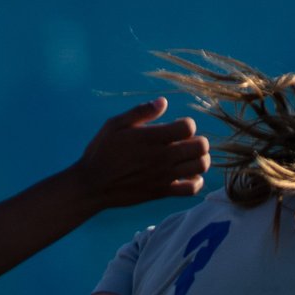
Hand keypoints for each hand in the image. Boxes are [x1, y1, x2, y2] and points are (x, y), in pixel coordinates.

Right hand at [71, 99, 210, 208]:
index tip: (176, 126)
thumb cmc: (102, 150)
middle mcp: (162, 157)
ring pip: (200, 167)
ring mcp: (164, 176)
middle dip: (198, 141)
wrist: (93, 184)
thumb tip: (163, 102)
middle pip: (200, 146)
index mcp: (152, 137)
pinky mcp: (163, 191)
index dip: (187, 123)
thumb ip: (141, 112)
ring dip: (200, 159)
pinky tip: (188, 175)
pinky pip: (192, 189)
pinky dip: (196, 182)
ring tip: (188, 157)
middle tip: (187, 142)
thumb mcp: (115, 124)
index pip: (188, 127)